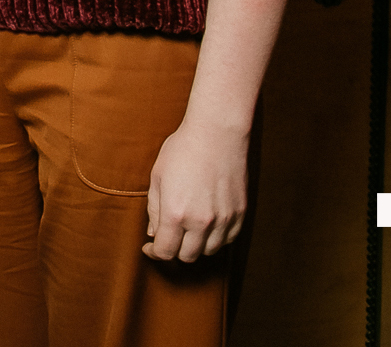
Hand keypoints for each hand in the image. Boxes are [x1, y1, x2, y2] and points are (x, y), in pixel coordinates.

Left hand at [144, 117, 250, 260]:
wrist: (216, 134)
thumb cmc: (182, 151)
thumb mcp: (157, 177)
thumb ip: (154, 210)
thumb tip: (153, 234)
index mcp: (176, 213)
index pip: (166, 251)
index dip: (155, 252)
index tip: (150, 246)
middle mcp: (201, 222)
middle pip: (188, 256)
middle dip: (174, 249)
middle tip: (169, 236)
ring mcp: (224, 219)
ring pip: (209, 251)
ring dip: (196, 245)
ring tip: (188, 228)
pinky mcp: (240, 214)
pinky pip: (227, 240)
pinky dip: (216, 238)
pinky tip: (207, 223)